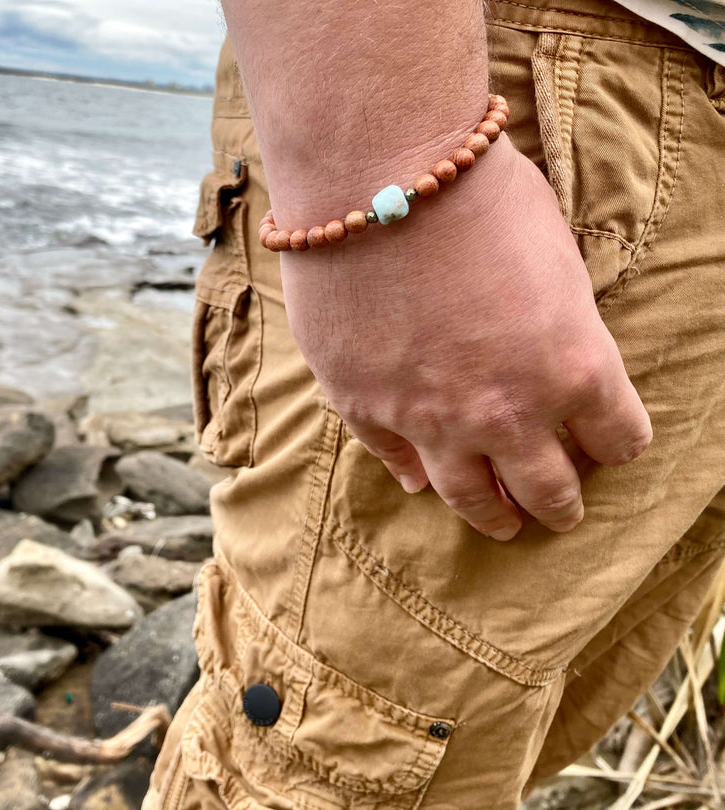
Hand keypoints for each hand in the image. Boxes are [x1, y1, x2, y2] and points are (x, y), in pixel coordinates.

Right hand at [280, 137, 651, 539]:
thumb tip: (546, 355)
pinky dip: (411, 473)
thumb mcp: (557, 255)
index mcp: (574, 368)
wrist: (375, 174)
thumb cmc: (478, 195)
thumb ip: (563, 323)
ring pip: (470, 497)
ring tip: (500, 524)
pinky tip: (419, 480)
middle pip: (548, 491)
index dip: (619, 442)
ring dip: (493, 517)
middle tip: (560, 510)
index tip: (609, 439)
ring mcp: (429, 417)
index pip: (620, 438)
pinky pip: (394, 460)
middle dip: (562, 505)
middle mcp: (506, 411)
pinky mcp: (364, 405)